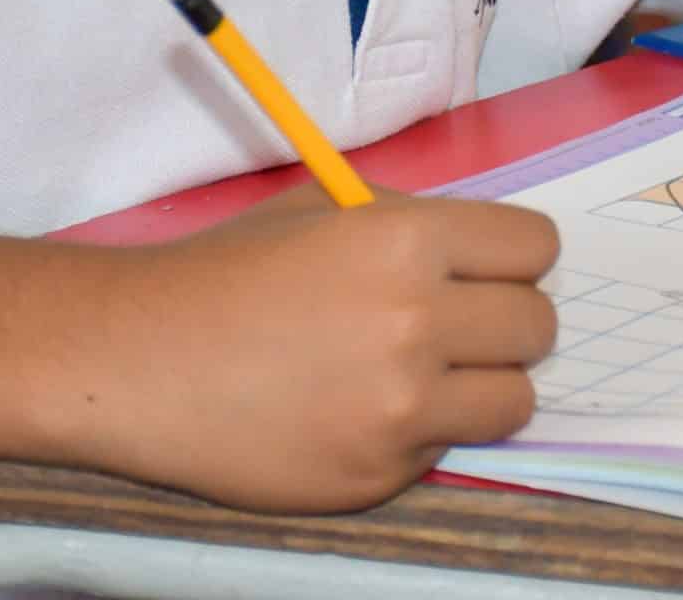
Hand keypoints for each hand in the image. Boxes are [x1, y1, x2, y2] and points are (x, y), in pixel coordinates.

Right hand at [75, 186, 558, 510]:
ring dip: (482, 384)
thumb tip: (477, 251)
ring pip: (515, 399)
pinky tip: (360, 410)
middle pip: (537, 325)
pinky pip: (446, 449)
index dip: (515, 255)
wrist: (145, 359)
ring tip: (425, 373)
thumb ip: (406, 223)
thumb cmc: (228, 269)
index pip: (535, 247)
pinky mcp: (381, 475)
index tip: (493, 268)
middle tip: (460, 321)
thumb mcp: (322, 208)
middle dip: (505, 319)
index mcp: (406, 242)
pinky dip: (421, 432)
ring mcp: (402, 409)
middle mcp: (417, 323)